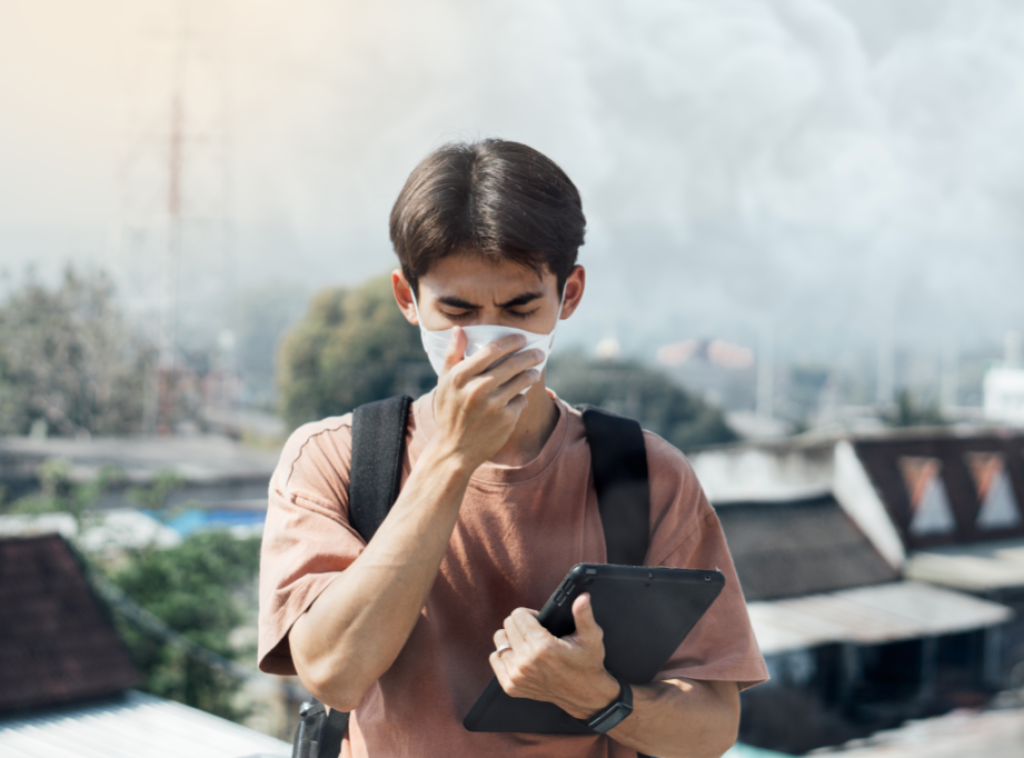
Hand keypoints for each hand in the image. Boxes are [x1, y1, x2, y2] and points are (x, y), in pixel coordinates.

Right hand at [429, 327, 542, 470]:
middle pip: (513, 363)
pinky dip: (521, 398)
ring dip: (531, 374)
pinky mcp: (506, 419)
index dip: (511, 341)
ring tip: (534, 372)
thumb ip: (453, 355)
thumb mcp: (444, 383)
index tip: (522, 338)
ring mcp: (493, 404)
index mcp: (460, 376)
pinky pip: (521, 401)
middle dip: (530, 355)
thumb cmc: (449, 412)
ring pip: (522, 380)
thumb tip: (459, 329)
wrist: (454, 449)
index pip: (492, 349)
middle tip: (539, 352)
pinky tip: (518, 398)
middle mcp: (477, 388)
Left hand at [489, 594, 619, 719]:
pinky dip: (504, 655)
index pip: (518, 615)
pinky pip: (495, 659)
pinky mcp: (511, 686)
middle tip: (535, 631)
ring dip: (511, 638)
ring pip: (499, 641)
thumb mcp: (591, 636)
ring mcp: (517, 676)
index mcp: (543, 647)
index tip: (538, 620)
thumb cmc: (587, 663)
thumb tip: (582, 597)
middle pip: (508, 625)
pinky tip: (519, 656)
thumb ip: (584, 614)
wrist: (584, 694)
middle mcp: (526, 662)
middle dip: (520, 624)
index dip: (529, 614)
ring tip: (526, 643)